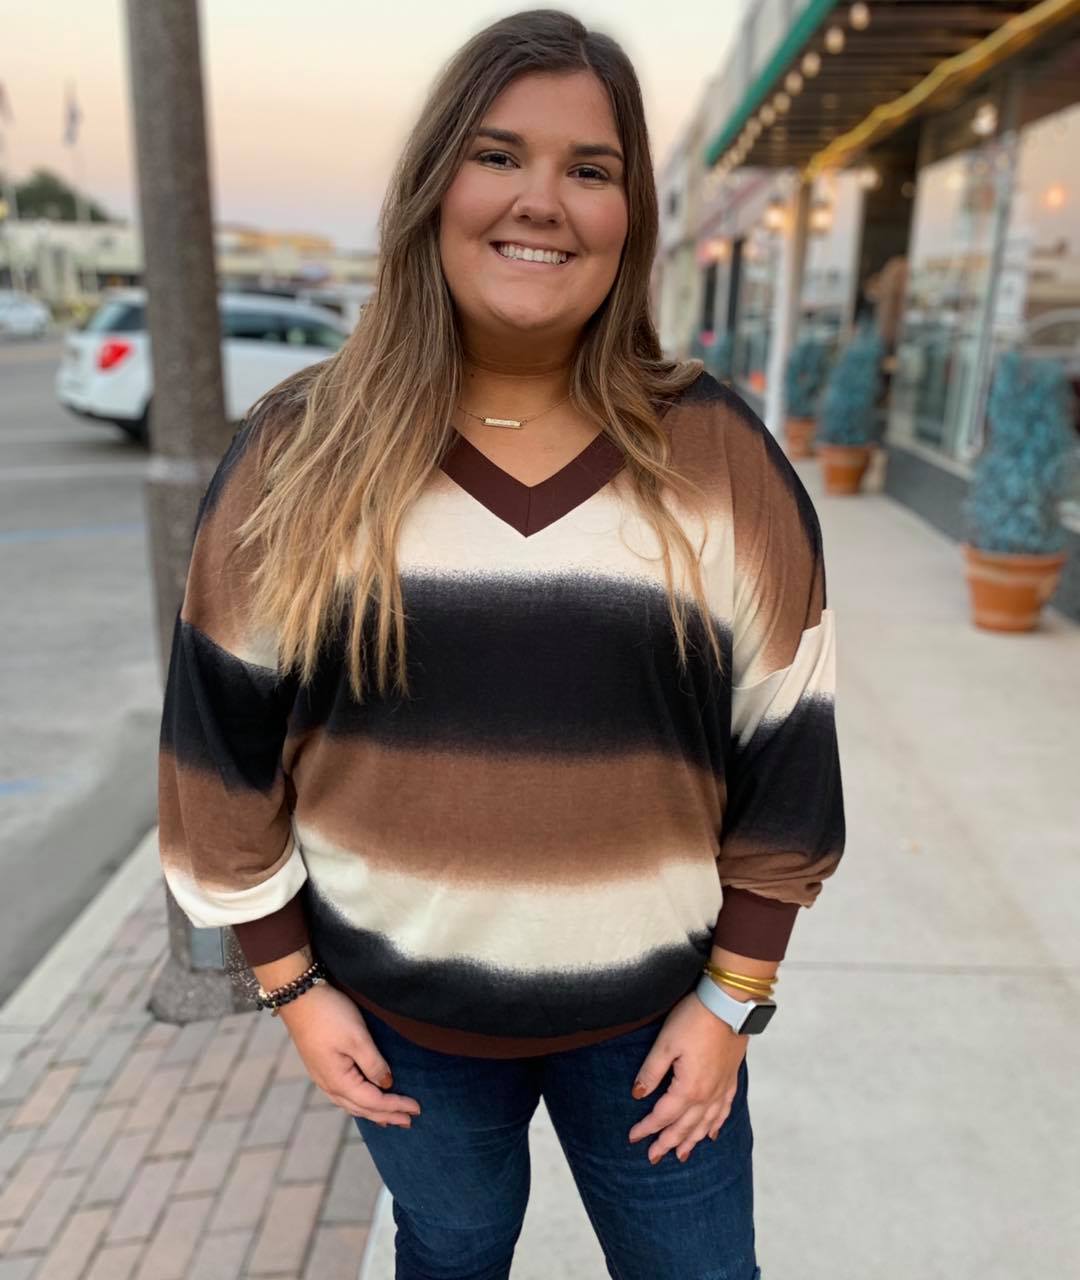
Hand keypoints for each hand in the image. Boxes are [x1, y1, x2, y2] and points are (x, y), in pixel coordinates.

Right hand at [277, 983, 420, 1126]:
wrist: (299, 997)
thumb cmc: (329, 1015)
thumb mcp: (357, 1038)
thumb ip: (374, 1064)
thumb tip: (386, 1083)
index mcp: (339, 1081)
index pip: (374, 1102)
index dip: (396, 1106)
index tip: (416, 1109)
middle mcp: (329, 1085)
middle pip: (363, 1109)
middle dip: (387, 1116)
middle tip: (409, 1121)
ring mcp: (323, 1078)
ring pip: (351, 1104)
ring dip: (373, 1112)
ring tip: (389, 1118)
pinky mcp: (321, 1068)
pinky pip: (343, 1095)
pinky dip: (359, 1102)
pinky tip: (363, 1100)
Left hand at [627, 991, 747, 1164]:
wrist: (730, 1003)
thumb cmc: (694, 1019)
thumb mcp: (665, 1043)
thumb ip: (651, 1072)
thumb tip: (638, 1095)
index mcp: (688, 1088)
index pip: (663, 1116)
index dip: (647, 1128)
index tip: (633, 1138)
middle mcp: (708, 1095)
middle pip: (684, 1126)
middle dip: (667, 1142)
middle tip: (653, 1157)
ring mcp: (722, 1088)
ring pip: (705, 1124)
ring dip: (691, 1140)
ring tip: (681, 1155)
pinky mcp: (731, 1078)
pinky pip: (724, 1110)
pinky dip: (716, 1125)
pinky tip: (712, 1134)